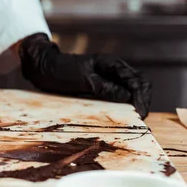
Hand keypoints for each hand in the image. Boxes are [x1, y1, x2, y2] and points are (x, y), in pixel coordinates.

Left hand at [19, 33, 151, 118]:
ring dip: (134, 106)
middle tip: (139, 121)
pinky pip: (118, 98)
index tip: (140, 114)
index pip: (138, 81)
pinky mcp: (102, 89)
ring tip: (134, 121)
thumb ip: (104, 87)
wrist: (44, 69)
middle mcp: (114, 71)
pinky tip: (122, 117)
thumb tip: (127, 97)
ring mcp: (109, 80)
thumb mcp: (82, 79)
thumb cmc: (60, 70)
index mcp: (112, 65)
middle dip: (142, 103)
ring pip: (131, 93)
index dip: (141, 98)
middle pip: (139, 86)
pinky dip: (123, 107)